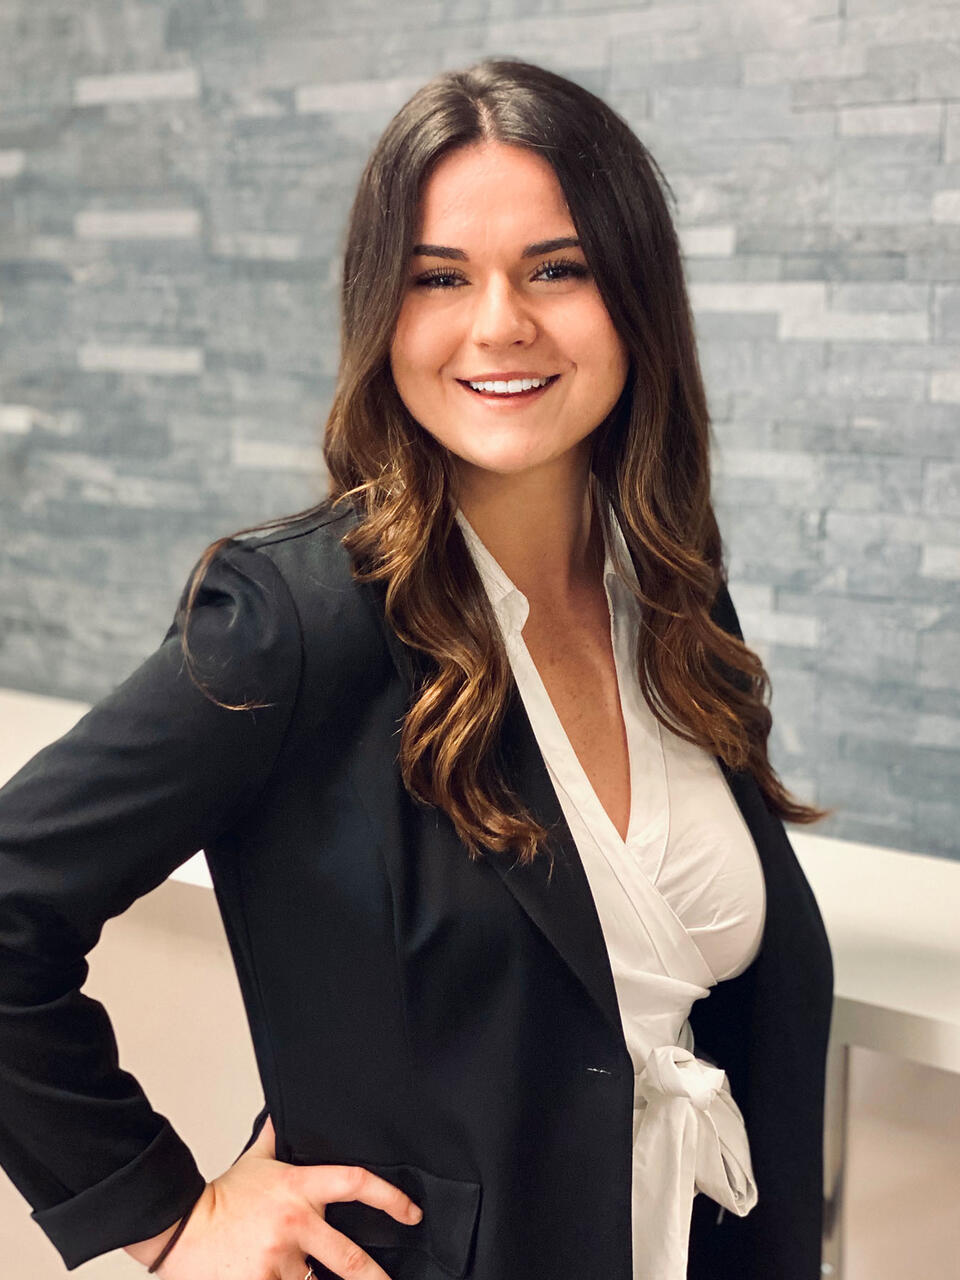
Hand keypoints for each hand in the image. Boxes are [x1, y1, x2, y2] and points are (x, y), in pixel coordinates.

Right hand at [125, 1114, 422, 1278]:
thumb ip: (274, 1136)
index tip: (411, 1213)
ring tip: (310, 1274)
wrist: (180, 1227)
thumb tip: (280, 1110)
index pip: (356, 1183)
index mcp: (299, 1189)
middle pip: (351, 1259)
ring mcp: (280, 1261)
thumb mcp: (255, 1160)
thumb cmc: (220, 1198)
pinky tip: (288, 1279)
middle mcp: (296, 1225)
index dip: (390, 1198)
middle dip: (377, 1277)